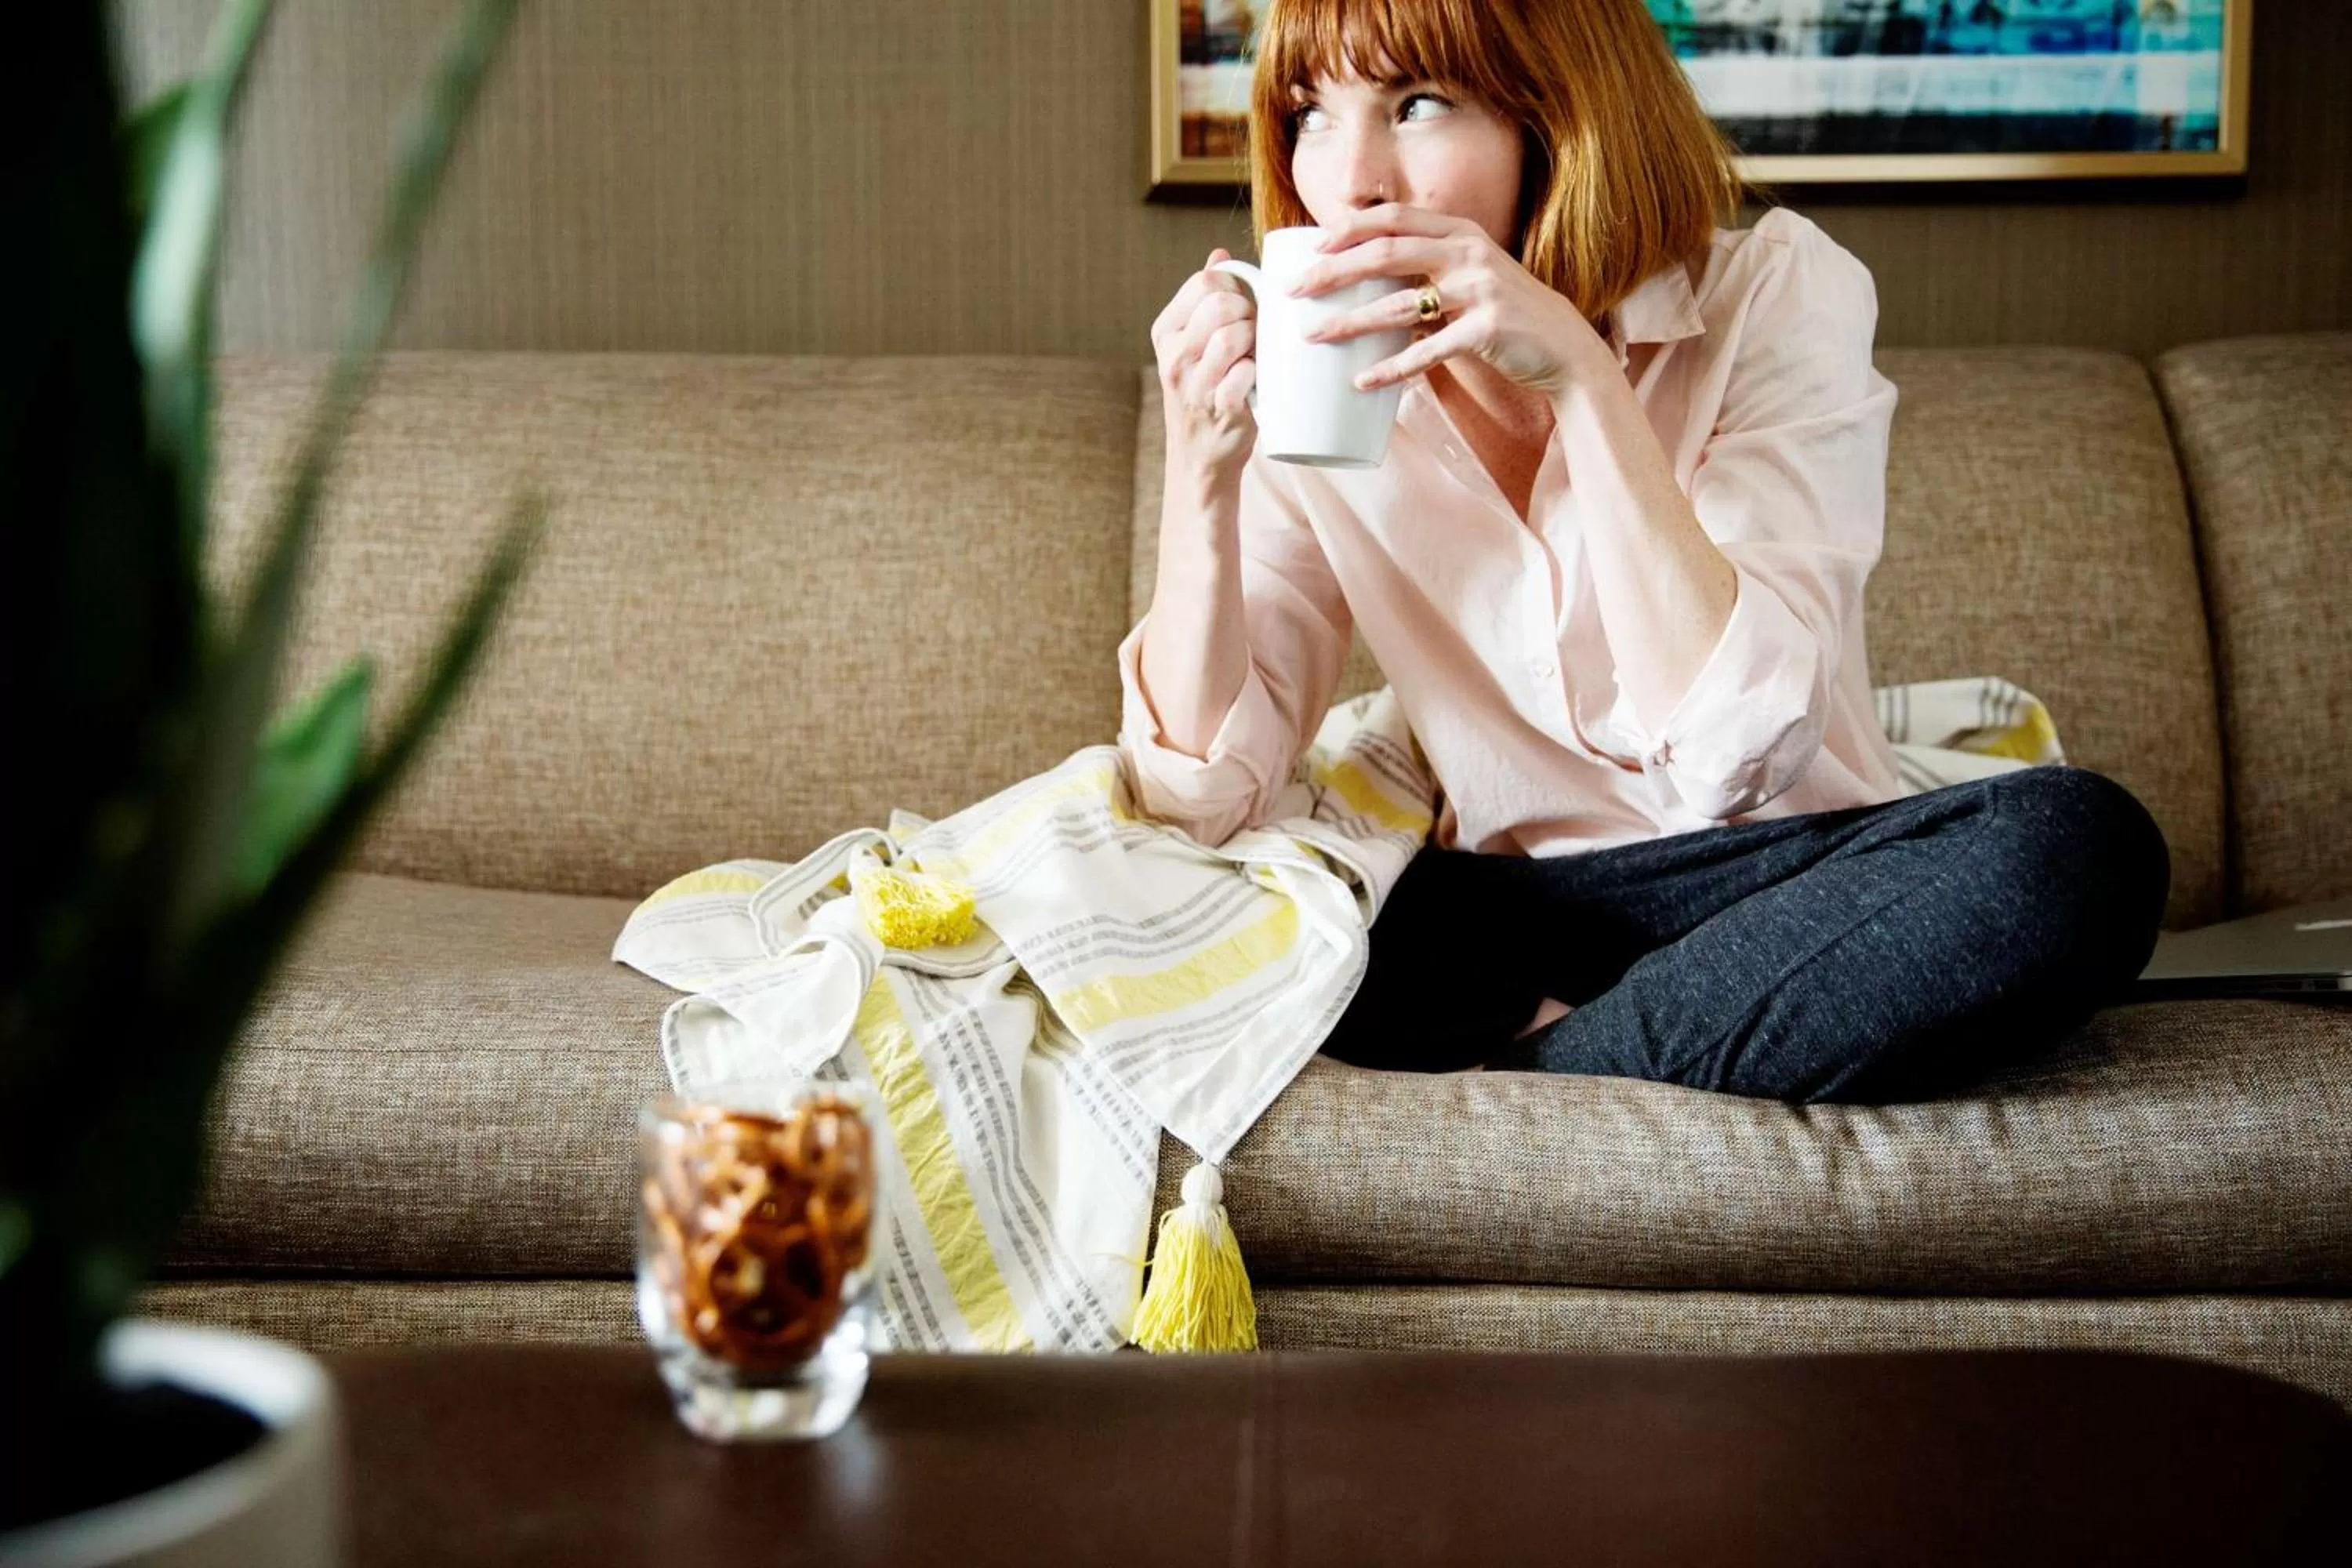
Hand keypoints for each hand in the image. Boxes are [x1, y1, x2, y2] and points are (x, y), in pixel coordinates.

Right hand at [1151, 247, 1258, 484]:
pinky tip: (1257, 379)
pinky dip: (1258, 372)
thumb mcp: (1193, 345)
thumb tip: (1220, 254)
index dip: (1235, 286)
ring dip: (1256, 340)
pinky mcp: (1220, 408)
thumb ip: (1204, 300)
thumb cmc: (1205, 392)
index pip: (1204, 281)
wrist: (1200, 459)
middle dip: (1249, 311)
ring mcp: (1194, 384)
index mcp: (1166, 330)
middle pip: (1221, 304)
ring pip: (1233, 335)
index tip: (1244, 305)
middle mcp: (1173, 355)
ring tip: (1256, 354)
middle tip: (1255, 332)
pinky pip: (1245, 373)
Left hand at [1288, 204, 1604, 396]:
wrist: (1564, 347)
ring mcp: (1479, 291)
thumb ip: (1427, 271)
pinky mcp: (1486, 331)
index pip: (1393, 217)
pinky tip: (1362, 380)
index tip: (1313, 246)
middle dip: (1333, 272)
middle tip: (1295, 291)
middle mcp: (1468, 253)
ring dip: (1351, 322)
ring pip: (1399, 306)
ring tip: (1314, 336)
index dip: (1350, 228)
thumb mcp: (1469, 277)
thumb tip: (1364, 281)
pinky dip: (1391, 369)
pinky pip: (1426, 352)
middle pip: (1385, 254)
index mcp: (1460, 232)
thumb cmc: (1505, 315)